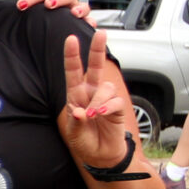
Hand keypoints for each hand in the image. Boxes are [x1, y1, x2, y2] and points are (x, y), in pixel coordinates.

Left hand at [58, 31, 132, 168]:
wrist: (100, 155)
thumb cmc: (84, 141)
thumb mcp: (74, 133)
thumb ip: (75, 121)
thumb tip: (79, 111)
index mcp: (76, 95)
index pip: (73, 72)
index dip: (72, 56)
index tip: (70, 39)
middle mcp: (91, 93)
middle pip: (96, 67)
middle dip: (97, 50)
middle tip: (101, 33)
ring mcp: (105, 99)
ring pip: (105, 88)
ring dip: (98, 101)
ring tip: (92, 115)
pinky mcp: (117, 107)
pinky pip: (115, 101)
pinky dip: (108, 107)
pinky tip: (101, 114)